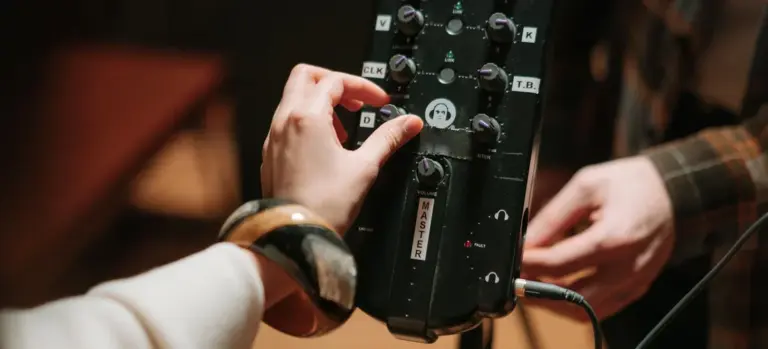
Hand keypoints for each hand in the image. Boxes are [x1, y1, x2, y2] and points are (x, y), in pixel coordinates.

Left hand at [261, 64, 422, 233]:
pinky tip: (324, 148)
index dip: (362, 86)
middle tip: (355, 102)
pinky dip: (307, 123)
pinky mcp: (271, 154)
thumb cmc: (324, 205)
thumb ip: (388, 138)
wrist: (295, 234)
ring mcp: (274, 138)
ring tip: (343, 131)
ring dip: (320, 103)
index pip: (335, 80)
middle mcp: (285, 122)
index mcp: (307, 118)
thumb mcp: (365, 167)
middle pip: (305, 76)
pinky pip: (286, 123)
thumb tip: (409, 123)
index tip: (379, 103)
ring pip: (293, 98)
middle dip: (334, 83)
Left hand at [522, 156, 674, 320]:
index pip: (560, 263)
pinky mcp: (637, 289)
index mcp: (615, 238)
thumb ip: (553, 217)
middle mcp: (628, 267)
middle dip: (538, 291)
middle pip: (572, 298)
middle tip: (518, 278)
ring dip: (554, 303)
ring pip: (585, 311)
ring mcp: (635, 282)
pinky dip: (575, 303)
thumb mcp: (585, 186)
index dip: (529, 264)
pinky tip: (558, 286)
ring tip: (535, 284)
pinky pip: (601, 309)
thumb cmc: (631, 185)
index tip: (513, 260)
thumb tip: (526, 242)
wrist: (672, 193)